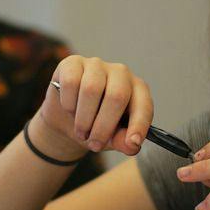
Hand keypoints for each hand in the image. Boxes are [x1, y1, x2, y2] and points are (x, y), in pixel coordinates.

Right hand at [36, 56, 152, 157]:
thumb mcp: (111, 139)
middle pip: (116, 96)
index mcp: (137, 90)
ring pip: (91, 89)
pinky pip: (71, 82)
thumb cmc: (95, 126)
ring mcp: (96, 65)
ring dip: (83, 118)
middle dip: (103, 126)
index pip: (144, 104)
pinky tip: (70, 110)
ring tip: (81, 132)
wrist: (65, 119)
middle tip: (94, 144)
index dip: (139, 124)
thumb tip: (131, 146)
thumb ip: (123, 141)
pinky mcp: (73, 63)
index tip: (132, 143)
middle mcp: (120, 73)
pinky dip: (68, 103)